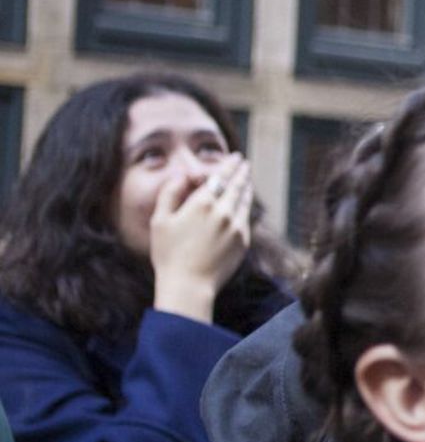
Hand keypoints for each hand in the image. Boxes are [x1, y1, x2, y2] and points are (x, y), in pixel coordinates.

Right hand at [149, 156, 253, 322]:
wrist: (189, 284)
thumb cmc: (168, 253)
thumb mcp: (160, 220)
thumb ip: (170, 193)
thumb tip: (181, 174)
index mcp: (202, 203)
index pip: (221, 177)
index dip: (230, 165)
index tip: (236, 157)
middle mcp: (224, 211)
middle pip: (237, 186)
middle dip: (241, 173)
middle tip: (245, 164)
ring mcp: (236, 226)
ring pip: (244, 201)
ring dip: (246, 188)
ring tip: (246, 180)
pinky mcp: (243, 241)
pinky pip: (245, 218)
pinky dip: (245, 207)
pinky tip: (243, 205)